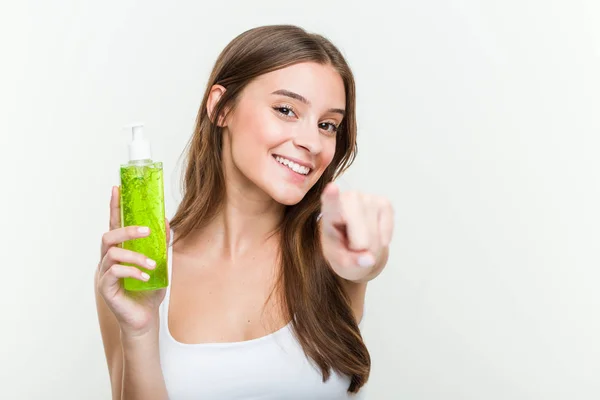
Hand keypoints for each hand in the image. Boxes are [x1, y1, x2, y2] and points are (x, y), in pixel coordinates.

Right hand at [96, 185, 169, 336]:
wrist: (146, 319)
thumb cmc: (149, 291)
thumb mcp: (161, 263)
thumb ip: (161, 243)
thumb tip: (166, 222)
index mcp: (121, 250)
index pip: (115, 224)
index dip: (114, 206)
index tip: (116, 188)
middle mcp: (109, 259)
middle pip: (109, 235)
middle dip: (127, 230)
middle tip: (147, 230)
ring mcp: (105, 273)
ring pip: (112, 253)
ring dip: (134, 255)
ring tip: (152, 264)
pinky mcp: (106, 288)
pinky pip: (114, 272)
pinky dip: (131, 271)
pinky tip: (145, 276)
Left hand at [319, 182, 393, 281]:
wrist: (355, 246)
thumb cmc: (343, 251)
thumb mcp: (340, 262)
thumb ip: (351, 262)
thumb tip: (368, 259)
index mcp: (329, 213)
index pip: (330, 204)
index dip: (332, 197)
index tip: (332, 187)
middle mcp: (347, 199)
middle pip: (360, 230)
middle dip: (361, 246)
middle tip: (354, 248)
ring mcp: (367, 198)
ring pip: (374, 233)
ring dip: (373, 246)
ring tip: (363, 243)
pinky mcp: (383, 202)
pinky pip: (387, 229)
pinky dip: (383, 239)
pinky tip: (375, 236)